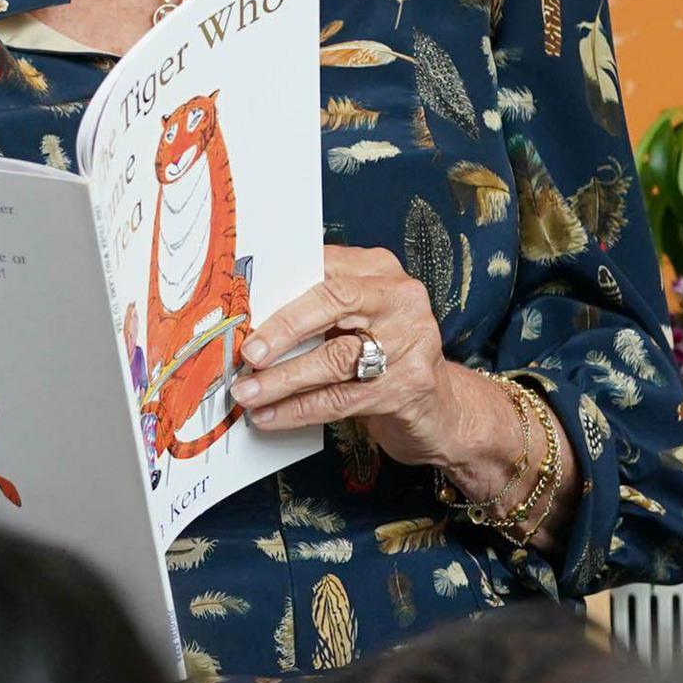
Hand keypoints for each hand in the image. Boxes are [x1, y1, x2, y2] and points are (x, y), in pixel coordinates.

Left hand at [232, 246, 523, 497]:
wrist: (441, 407)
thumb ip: (313, 308)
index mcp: (379, 270)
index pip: (323, 266)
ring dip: (283, 379)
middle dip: (283, 328)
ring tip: (247, 391)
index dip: (279, 285)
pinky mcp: (408, 387)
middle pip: (333, 303)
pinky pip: (342, 399)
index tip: (242, 305)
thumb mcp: (353, 318)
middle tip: (246, 351)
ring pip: (335, 358)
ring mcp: (410, 343)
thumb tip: (249, 315)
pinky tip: (270, 416)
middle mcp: (400, 299)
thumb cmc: (382, 352)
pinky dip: (299, 409)